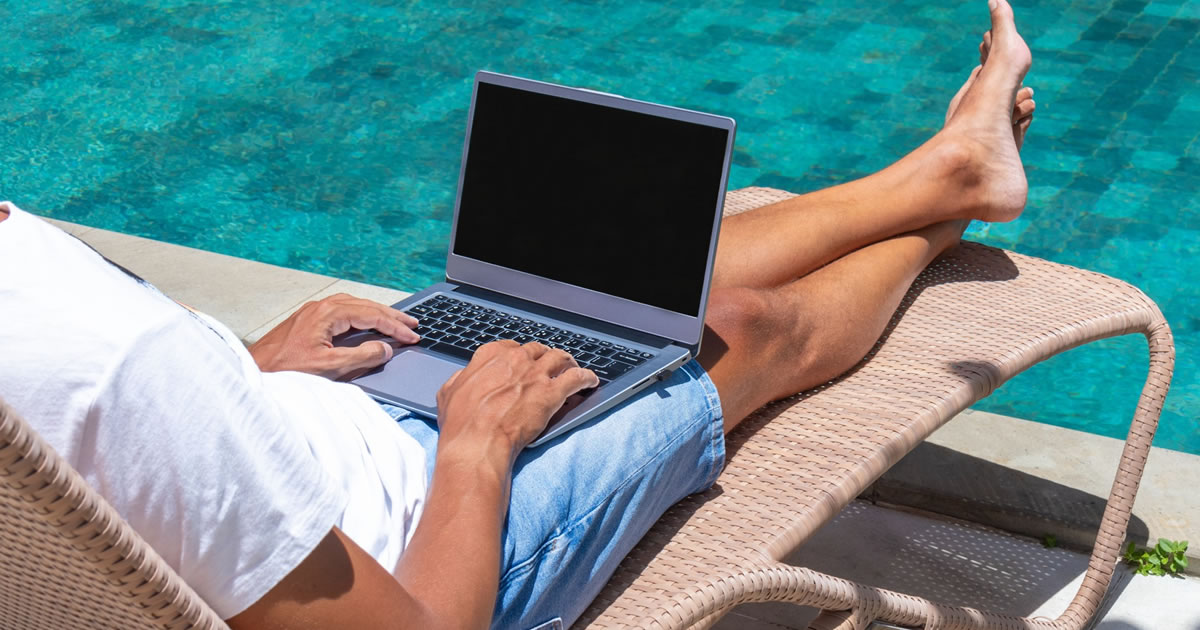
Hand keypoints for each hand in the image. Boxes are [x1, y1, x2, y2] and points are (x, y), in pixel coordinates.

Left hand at [248, 293, 418, 378]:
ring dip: (376, 314)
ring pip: (353, 306)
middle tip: (413, 324)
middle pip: (365, 306)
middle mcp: (320, 307)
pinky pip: (341, 311)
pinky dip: (360, 316)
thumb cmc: (285, 373)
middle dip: (390, 316)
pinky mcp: (306, 321)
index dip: (395, 326)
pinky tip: (365, 323)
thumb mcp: (329, 368)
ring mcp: (312, 312)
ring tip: (394, 322)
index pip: (371, 315)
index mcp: (328, 313)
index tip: (413, 336)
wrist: (253, 374)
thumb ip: (361, 357)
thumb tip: (384, 349)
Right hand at [435, 340, 598, 462]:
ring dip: (568, 362)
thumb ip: (461, 380)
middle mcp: (514, 359)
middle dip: (544, 357)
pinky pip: (577, 378)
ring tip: (572, 368)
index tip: (523, 362)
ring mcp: (535, 374)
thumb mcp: (449, 394)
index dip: (519, 355)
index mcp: (489, 356)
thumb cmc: (461, 425)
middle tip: (549, 366)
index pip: (510, 347)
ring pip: (560, 358)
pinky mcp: (552, 392)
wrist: (477, 444)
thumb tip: (464, 378)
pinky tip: (591, 381)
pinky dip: (586, 377)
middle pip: (537, 350)